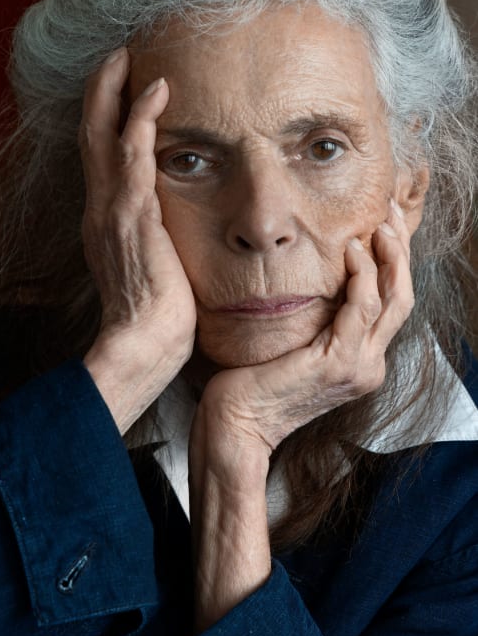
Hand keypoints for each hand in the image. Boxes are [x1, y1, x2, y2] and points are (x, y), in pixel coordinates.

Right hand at [79, 49, 195, 430]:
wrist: (146, 343)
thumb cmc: (158, 314)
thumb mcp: (152, 267)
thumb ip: (156, 239)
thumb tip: (177, 228)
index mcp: (104, 221)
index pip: (99, 159)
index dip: (105, 121)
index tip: (122, 93)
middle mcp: (99, 209)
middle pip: (89, 136)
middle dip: (100, 93)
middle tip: (117, 58)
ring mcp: (112, 210)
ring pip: (102, 135)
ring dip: (115, 92)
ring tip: (129, 59)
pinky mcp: (132, 214)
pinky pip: (132, 154)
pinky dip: (141, 118)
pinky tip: (157, 91)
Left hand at [189, 203, 412, 630]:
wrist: (235, 425)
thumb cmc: (253, 382)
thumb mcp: (292, 343)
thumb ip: (313, 318)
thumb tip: (312, 276)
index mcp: (358, 359)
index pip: (389, 302)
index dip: (394, 261)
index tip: (384, 223)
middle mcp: (368, 364)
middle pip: (401, 296)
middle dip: (400, 250)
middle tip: (392, 210)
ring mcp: (357, 366)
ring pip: (391, 300)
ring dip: (388, 256)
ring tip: (378, 223)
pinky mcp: (338, 364)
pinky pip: (361, 310)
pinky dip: (362, 276)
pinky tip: (352, 250)